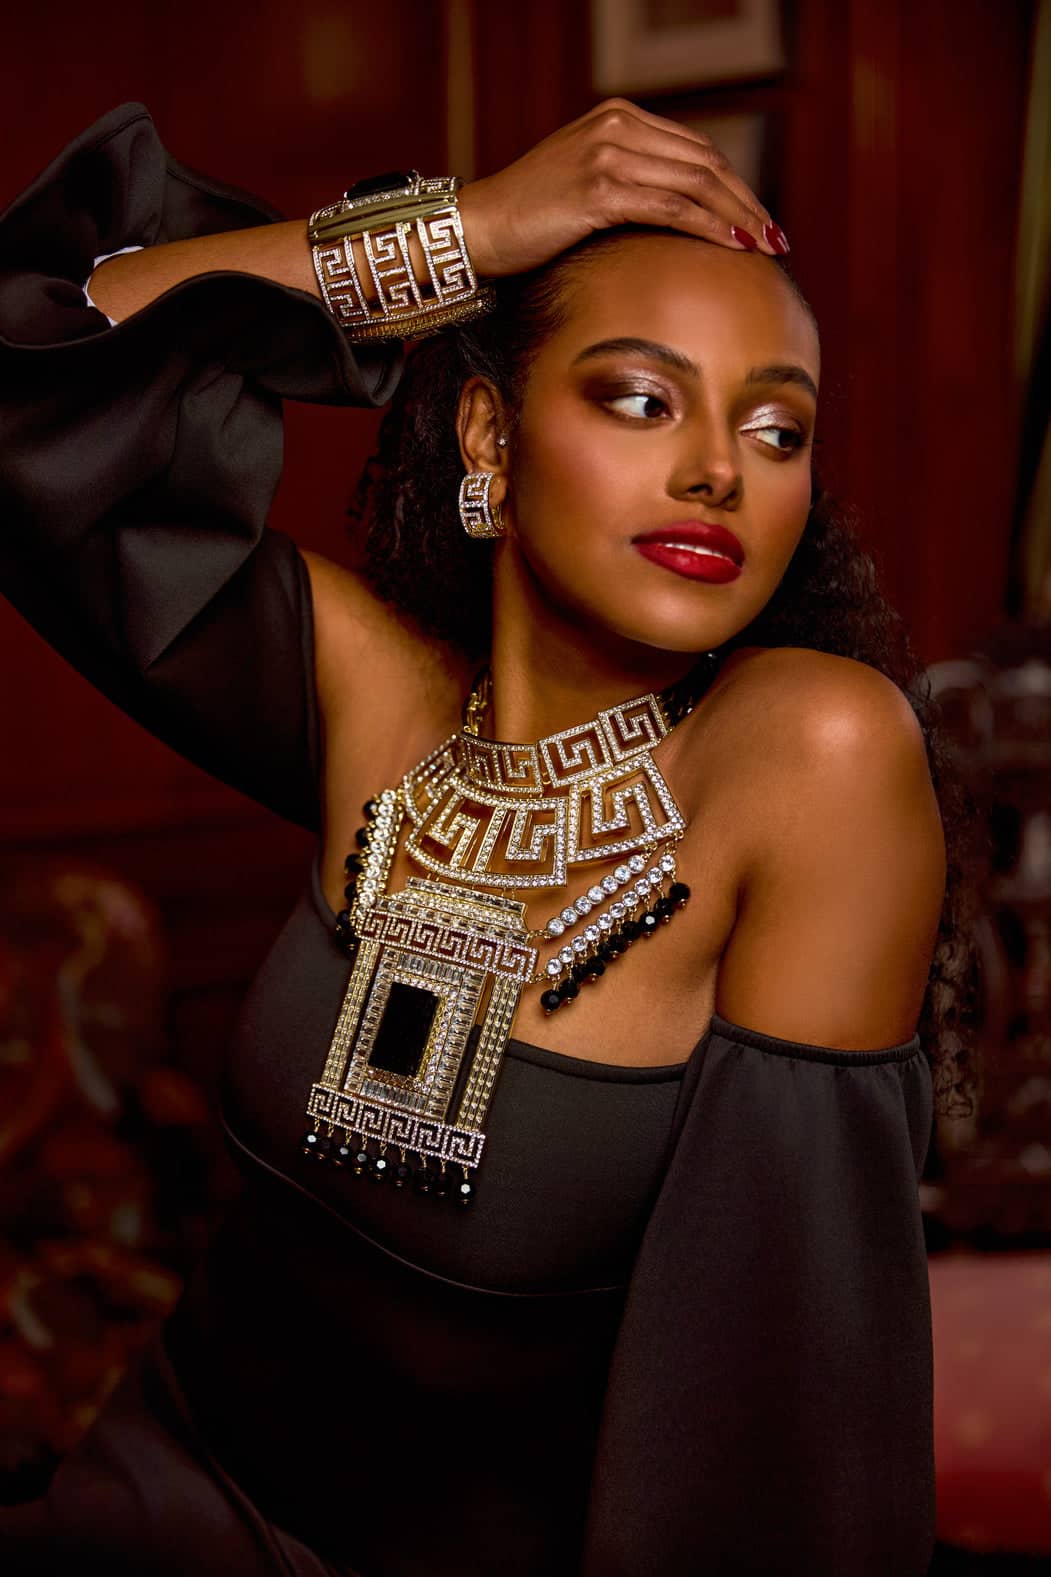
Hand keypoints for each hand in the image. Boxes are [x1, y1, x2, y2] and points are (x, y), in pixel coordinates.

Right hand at [458, 98, 785, 278]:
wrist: (478, 227)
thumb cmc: (527, 220)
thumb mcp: (582, 187)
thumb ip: (626, 185)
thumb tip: (674, 218)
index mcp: (617, 119)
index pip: (694, 150)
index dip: (733, 186)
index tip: (757, 220)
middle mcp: (617, 127)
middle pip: (704, 163)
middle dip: (746, 202)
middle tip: (775, 237)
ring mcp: (607, 155)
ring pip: (695, 183)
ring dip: (738, 217)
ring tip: (765, 246)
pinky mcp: (598, 189)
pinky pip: (670, 208)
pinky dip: (708, 227)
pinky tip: (734, 246)